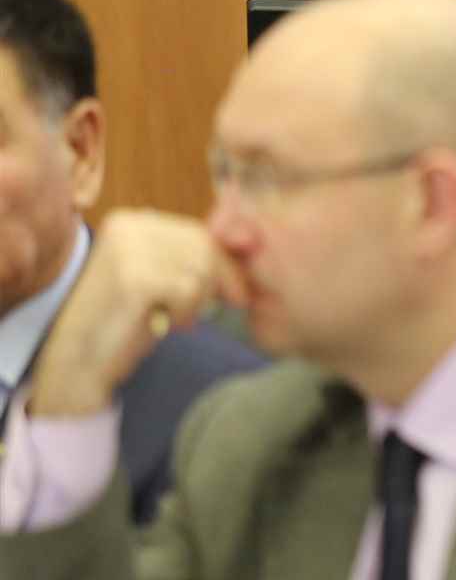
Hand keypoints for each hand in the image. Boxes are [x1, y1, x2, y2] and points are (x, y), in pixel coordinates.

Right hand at [27, 210, 237, 417]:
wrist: (79, 359)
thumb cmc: (126, 319)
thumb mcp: (159, 275)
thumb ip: (192, 255)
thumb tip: (252, 240)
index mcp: (132, 220)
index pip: (198, 232)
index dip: (221, 266)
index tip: (230, 293)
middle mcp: (129, 226)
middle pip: (204, 247)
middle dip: (215, 283)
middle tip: (196, 312)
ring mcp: (130, 249)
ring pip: (201, 269)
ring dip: (197, 301)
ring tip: (172, 316)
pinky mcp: (136, 277)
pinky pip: (190, 290)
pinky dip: (185, 312)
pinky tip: (163, 323)